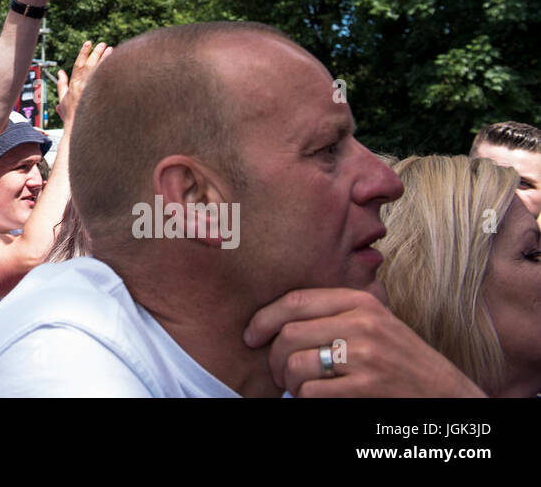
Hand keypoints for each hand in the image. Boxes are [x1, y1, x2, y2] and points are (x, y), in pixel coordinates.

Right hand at [55, 41, 110, 125]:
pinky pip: (105, 80)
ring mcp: (91, 91)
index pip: (78, 64)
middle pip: (90, 64)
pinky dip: (110, 72)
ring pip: (99, 71)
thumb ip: (62, 84)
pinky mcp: (99, 96)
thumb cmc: (71, 116)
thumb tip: (60, 73)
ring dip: (105, 59)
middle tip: (102, 43)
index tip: (88, 43)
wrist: (79, 129)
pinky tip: (116, 65)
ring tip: (111, 49)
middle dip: (96, 52)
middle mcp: (82, 86)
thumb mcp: (62, 99)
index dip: (83, 52)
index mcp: (73, 85)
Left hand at [244, 288, 485, 397]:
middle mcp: (362, 323)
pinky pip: (312, 391)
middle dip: (274, 358)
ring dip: (289, 382)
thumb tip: (279, 319)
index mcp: (361, 302)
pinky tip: (314, 399)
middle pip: (290, 334)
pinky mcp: (367, 386)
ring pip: (297, 364)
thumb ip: (337, 314)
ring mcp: (365, 355)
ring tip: (296, 388)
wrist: (447, 395)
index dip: (264, 318)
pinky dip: (304, 399)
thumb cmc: (403, 361)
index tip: (251, 336)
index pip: (295, 301)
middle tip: (279, 374)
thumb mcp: (376, 324)